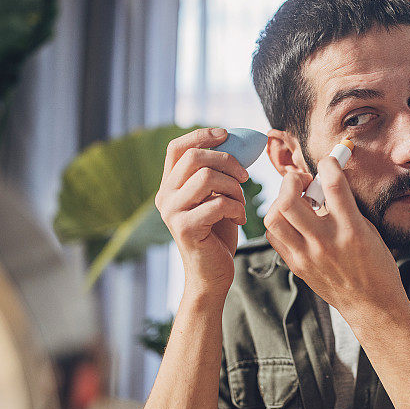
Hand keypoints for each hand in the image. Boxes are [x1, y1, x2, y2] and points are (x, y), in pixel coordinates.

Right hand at [155, 128, 249, 293]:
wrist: (213, 274)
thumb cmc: (218, 234)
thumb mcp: (216, 197)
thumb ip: (217, 173)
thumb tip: (236, 142)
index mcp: (170, 185)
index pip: (177, 147)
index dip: (201, 136)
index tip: (226, 135)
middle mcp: (164, 196)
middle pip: (193, 157)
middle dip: (227, 160)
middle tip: (245, 176)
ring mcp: (172, 212)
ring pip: (206, 177)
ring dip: (234, 187)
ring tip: (241, 204)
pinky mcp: (185, 228)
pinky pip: (217, 203)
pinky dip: (236, 207)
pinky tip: (240, 219)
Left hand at [263, 157, 406, 320]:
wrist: (372, 306)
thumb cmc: (376, 267)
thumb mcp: (370, 231)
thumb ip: (347, 206)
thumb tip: (329, 181)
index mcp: (352, 230)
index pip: (333, 185)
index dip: (329, 164)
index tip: (330, 161)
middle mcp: (326, 242)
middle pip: (289, 200)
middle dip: (292, 180)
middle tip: (303, 181)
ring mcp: (307, 256)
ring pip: (274, 218)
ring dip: (281, 201)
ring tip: (295, 200)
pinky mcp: (297, 266)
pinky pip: (274, 237)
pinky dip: (279, 222)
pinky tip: (293, 221)